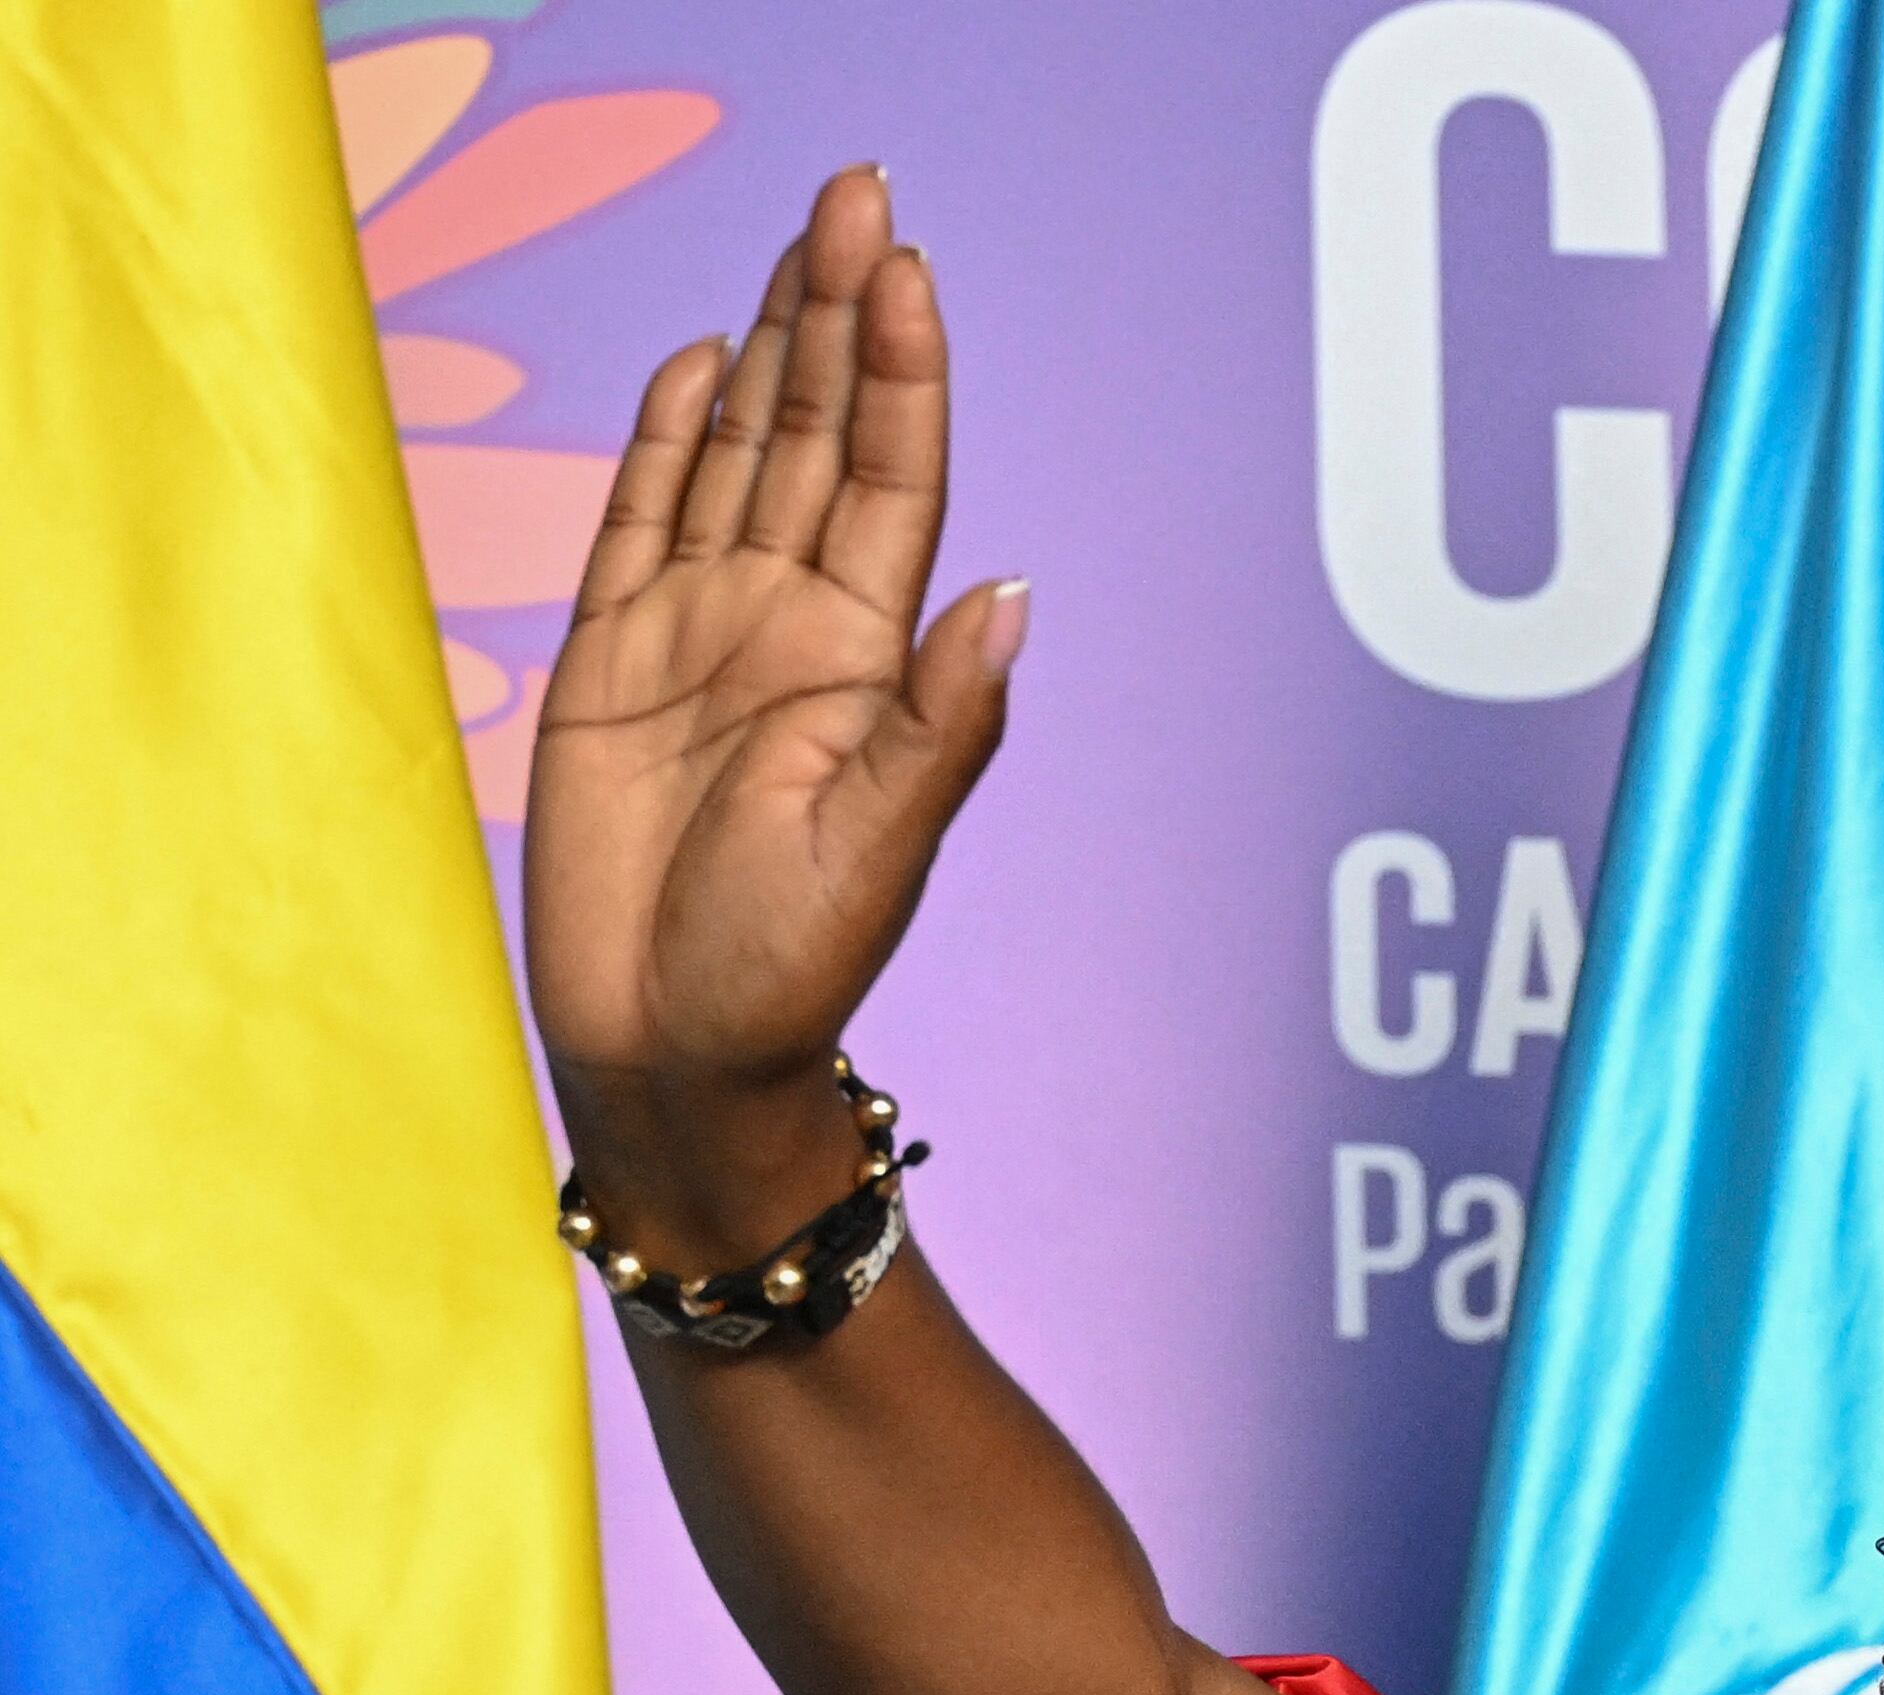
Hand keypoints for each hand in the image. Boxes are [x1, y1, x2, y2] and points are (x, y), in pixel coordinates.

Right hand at [526, 166, 1023, 1258]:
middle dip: (838, 315)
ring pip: (739, 457)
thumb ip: (940, 725)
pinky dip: (667, 441)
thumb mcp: (876, 851)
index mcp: (864, 661)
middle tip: (855, 190)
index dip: (900, 371)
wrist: (673, 1053)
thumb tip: (1011, 599)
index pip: (891, 480)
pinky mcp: (611, 662)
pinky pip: (639, 523)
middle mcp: (792, 628)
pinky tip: (703, 364)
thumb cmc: (787, 975)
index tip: (906, 265)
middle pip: (818, 437)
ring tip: (797, 238)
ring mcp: (700, 635)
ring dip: (768, 349)